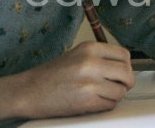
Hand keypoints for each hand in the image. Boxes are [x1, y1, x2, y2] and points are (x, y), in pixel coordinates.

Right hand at [0, 42, 134, 122]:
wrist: (28, 91)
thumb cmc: (53, 74)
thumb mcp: (78, 55)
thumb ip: (100, 58)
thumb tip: (124, 67)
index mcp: (90, 48)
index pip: (124, 55)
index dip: (126, 66)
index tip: (121, 73)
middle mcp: (92, 62)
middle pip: (127, 74)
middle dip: (126, 83)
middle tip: (118, 87)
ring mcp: (90, 82)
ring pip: (120, 92)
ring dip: (114, 96)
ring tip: (100, 95)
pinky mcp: (86, 101)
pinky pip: (110, 105)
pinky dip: (105, 106)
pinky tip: (93, 102)